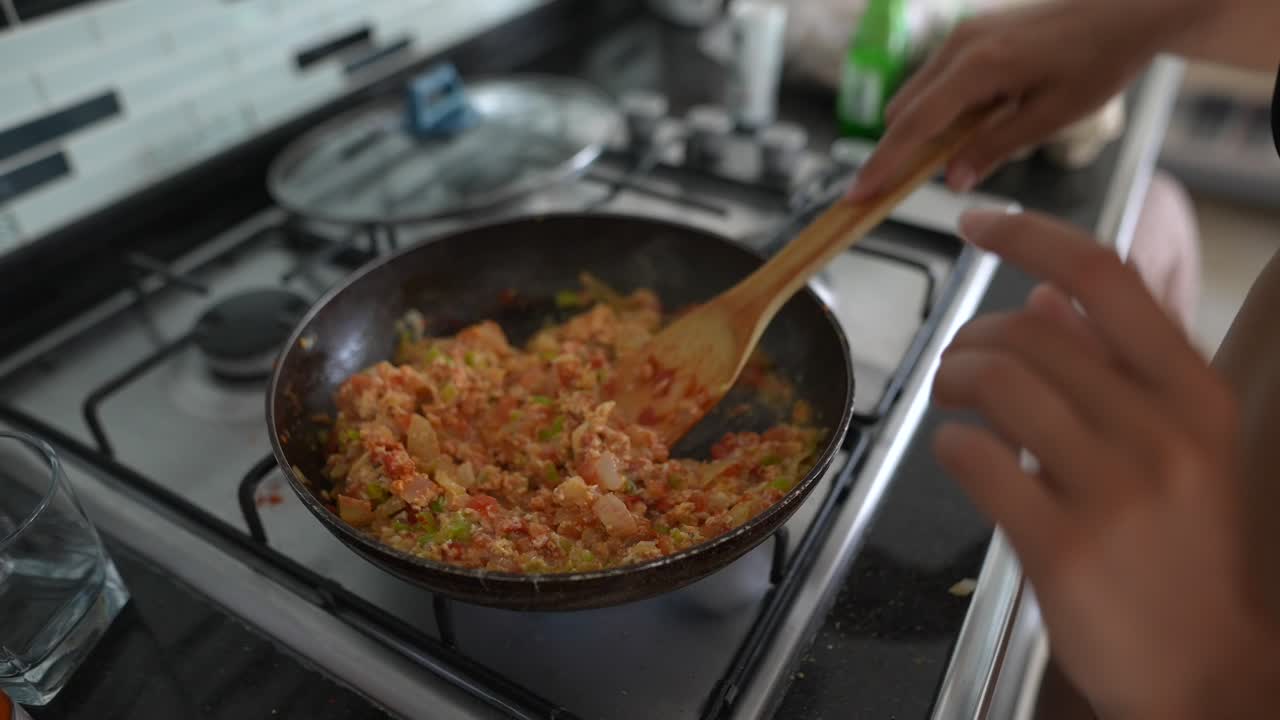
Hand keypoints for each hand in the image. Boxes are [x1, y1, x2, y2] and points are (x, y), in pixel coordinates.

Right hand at [848, 0, 1206, 199]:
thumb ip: (995, 147)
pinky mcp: (971, 33)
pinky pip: (936, 79)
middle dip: (901, 150)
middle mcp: (958, 46)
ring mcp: (962, 35)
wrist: (1128, 8)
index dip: (882, 164)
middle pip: (903, 111)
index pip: (913, 126)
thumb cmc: (1100, 60)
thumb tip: (951, 179)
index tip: (856, 194)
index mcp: (977, 67)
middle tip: (915, 187)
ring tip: (971, 146)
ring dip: (925, 129)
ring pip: (916, 95)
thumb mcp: (1052, 116)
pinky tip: (983, 117)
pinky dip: (941, 108)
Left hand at [933, 210, 1278, 718]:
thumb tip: (1047, 290)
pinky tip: (959, 457)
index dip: (1029, 235)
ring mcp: (1113, 488)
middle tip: (957, 368)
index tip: (976, 220)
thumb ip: (1115, 366)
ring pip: (994, 381)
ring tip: (950, 403)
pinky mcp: (1062, 544)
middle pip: (1030, 331)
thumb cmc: (1184, 551)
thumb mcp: (1179, 445)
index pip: (1105, 276)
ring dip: (951, 381)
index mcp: (1195, 393)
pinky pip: (971, 457)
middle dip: (971, 338)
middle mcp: (1161, 430)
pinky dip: (948, 445)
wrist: (1206, 670)